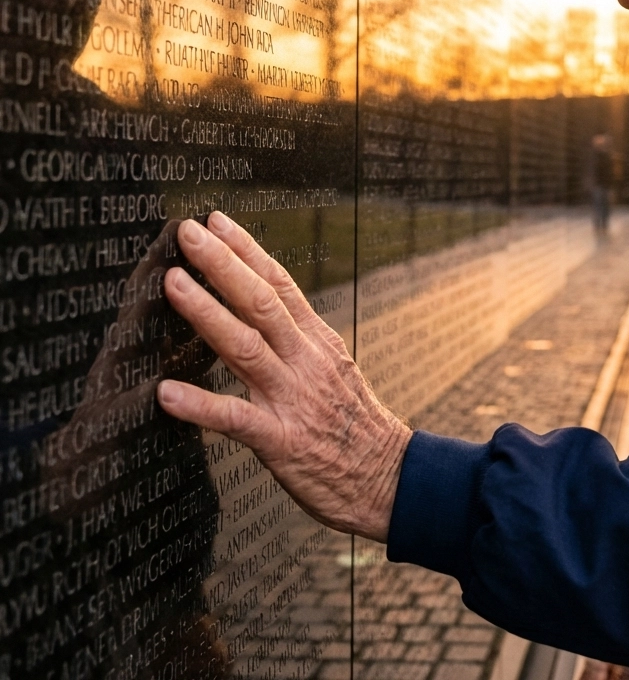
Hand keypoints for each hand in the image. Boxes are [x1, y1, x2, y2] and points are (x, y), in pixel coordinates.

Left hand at [156, 211, 411, 542]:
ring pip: (246, 346)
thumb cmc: (357, 428)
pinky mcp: (282, 441)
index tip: (218, 221)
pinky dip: (200, 404)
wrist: (389, 479)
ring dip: (206, 313)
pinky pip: (236, 419)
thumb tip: (264, 312)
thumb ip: (299, 342)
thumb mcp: (335, 369)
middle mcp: (306, 361)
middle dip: (223, 264)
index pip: (282, 284)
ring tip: (172, 284)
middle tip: (188, 233)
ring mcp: (294, 399)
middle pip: (262, 302)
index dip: (248, 250)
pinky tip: (166, 393)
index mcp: (318, 342)